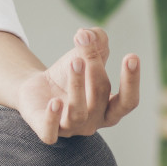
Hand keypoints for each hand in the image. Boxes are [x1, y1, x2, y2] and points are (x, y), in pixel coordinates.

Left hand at [16, 27, 138, 144]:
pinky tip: (54, 102)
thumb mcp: (83, 56)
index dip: (131, 82)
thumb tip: (93, 33)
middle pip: (99, 97)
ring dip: (77, 86)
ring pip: (77, 112)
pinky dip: (52, 119)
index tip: (131, 56)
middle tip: (86, 41)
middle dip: (95, 68)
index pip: (128, 101)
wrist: (35, 90)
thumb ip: (96, 43)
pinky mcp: (48, 132)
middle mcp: (93, 123)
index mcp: (109, 109)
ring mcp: (71, 129)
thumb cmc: (66, 76)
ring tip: (75, 61)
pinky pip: (51, 132)